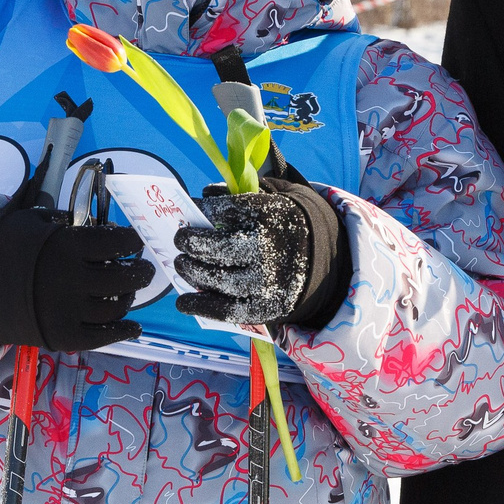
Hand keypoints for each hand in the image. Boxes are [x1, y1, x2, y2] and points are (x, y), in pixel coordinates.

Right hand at [0, 204, 149, 352]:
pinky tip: (133, 326)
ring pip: (116, 308)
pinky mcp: (64, 336)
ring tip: (129, 292)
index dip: (131, 242)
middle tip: (144, 269)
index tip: (135, 243)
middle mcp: (74, 279)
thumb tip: (88, 224)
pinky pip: (103, 337)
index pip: (116, 242)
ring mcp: (70, 311)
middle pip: (124, 278)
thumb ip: (62, 221)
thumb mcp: (28, 220)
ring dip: (129, 299)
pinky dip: (123, 331)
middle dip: (140, 272)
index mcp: (68, 246)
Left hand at [172, 183, 344, 328]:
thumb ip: (238, 193)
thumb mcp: (272, 198)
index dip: (204, 209)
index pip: (227, 210)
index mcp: (272, 215)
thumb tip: (204, 194)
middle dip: (192, 243)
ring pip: (219, 279)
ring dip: (192, 271)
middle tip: (180, 239)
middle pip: (219, 248)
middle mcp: (269, 250)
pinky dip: (200, 306)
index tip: (191, 209)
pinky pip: (227, 310)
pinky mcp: (264, 308)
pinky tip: (183, 301)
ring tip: (181, 263)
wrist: (322, 257)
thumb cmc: (283, 224)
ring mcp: (266, 282)